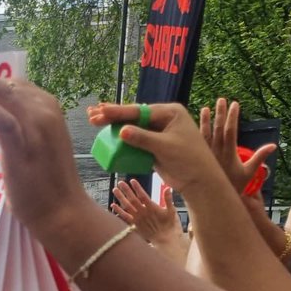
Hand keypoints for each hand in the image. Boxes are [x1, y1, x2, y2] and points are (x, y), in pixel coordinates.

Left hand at [0, 43, 90, 236]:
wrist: (63, 212)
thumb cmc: (45, 186)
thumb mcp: (29, 148)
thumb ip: (15, 131)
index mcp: (44, 108)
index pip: (10, 85)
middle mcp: (43, 109)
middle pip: (2, 83)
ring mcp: (35, 125)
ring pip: (1, 93)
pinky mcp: (25, 145)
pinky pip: (4, 121)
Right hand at [86, 101, 224, 197]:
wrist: (198, 179)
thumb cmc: (188, 159)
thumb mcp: (165, 146)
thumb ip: (143, 138)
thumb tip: (121, 131)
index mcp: (169, 113)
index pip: (139, 111)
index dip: (118, 112)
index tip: (101, 111)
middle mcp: (162, 119)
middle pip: (133, 116)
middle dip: (112, 115)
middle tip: (91, 115)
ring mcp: (157, 132)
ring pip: (131, 127)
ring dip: (114, 126)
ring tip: (94, 121)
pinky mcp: (152, 146)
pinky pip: (134, 140)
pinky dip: (121, 139)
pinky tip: (109, 136)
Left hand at [111, 180, 180, 243]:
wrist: (166, 241)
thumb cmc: (170, 226)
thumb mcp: (172, 212)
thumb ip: (168, 199)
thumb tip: (168, 188)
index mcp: (152, 208)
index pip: (143, 195)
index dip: (137, 188)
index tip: (132, 180)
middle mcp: (143, 213)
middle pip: (133, 199)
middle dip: (126, 190)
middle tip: (120, 182)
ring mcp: (137, 219)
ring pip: (127, 207)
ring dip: (120, 198)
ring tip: (115, 190)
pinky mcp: (134, 226)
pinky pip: (124, 218)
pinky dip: (118, 211)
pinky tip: (113, 205)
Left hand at [199, 99, 275, 192]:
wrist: (216, 198)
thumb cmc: (235, 185)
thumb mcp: (249, 172)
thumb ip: (259, 157)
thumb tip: (273, 145)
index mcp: (229, 153)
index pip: (231, 131)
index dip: (232, 116)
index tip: (235, 104)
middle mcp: (216, 152)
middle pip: (218, 129)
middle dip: (220, 114)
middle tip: (221, 100)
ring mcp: (206, 155)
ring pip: (205, 135)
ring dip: (205, 121)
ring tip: (206, 108)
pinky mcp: (198, 159)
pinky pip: (197, 143)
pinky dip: (196, 133)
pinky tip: (194, 124)